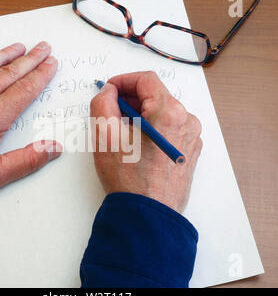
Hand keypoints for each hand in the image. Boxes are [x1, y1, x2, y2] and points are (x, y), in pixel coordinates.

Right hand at [90, 72, 201, 212]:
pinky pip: (170, 129)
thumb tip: (109, 91)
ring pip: (162, 112)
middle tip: (111, 111)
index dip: (123, 79)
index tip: (109, 89)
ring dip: (141, 114)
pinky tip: (138, 144)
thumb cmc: (127, 177)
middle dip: (130, 99)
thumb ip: (103, 102)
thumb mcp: (105, 135)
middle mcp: (187, 121)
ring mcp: (192, 137)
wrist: (148, 215)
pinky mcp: (190, 151)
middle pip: (155, 96)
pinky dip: (153, 128)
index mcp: (170, 112)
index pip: (146, 79)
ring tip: (123, 131)